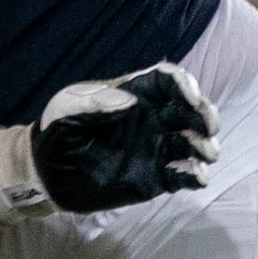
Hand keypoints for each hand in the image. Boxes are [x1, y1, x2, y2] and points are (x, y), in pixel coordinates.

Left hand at [0, 62, 222, 218]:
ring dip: (206, 146)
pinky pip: (184, 174)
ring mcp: (157, 148)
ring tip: (206, 155)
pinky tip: (197, 177)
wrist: (48, 175)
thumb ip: (94, 102)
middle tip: (209, 128)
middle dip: (206, 115)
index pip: (167, 81)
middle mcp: (153, 120)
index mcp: (134, 96)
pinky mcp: (157, 177)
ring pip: (193, 142)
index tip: (191, 97)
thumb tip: (131, 102)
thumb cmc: (56, 133)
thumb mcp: (65, 110)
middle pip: (190, 110)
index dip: (184, 83)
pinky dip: (196, 175)